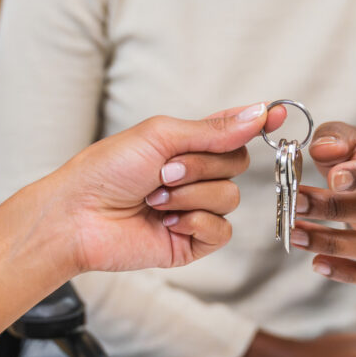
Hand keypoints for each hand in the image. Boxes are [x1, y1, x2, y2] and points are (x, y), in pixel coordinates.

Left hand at [42, 102, 287, 274]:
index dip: (257, 122)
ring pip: (230, 198)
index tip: (278, 114)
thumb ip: (213, 130)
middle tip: (163, 172)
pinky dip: (195, 224)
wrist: (78, 216)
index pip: (234, 132)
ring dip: (190, 196)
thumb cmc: (106, 170)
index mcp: (187, 145)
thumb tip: (259, 113)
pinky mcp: (191, 243)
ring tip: (154, 200)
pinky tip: (165, 223)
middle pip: (238, 165)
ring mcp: (194, 210)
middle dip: (201, 167)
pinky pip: (221, 231)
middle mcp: (195, 176)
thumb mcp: (160, 136)